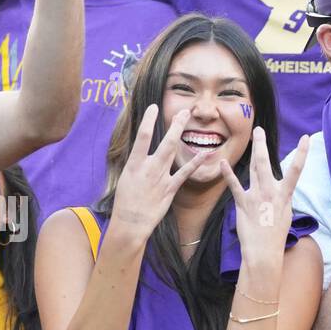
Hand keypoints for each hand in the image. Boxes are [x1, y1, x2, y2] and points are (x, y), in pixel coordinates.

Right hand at [108, 105, 203, 245]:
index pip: (142, 136)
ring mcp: (160, 178)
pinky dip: (195, 163)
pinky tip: (204, 153)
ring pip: (173, 151)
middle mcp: (148, 167)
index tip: (154, 107)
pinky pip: (184, 173)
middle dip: (175, 124)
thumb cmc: (126, 201)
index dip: (149, 120)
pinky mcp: (170, 189)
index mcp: (134, 163)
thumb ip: (137, 163)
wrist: (131, 222)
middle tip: (183, 111)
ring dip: (181, 134)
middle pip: (165, 141)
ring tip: (188, 120)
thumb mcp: (126, 177)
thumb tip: (142, 151)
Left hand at [221, 128, 309, 269]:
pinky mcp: (242, 203)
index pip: (296, 170)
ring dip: (253, 151)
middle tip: (259, 130)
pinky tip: (223, 163)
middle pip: (266, 162)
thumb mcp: (285, 214)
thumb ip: (281, 198)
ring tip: (252, 137)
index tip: (307, 138)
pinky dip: (228, 174)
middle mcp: (271, 192)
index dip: (303, 153)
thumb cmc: (276, 236)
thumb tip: (280, 189)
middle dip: (262, 144)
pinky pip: (234, 185)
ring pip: (253, 168)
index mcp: (285, 195)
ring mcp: (256, 196)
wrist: (264, 251)